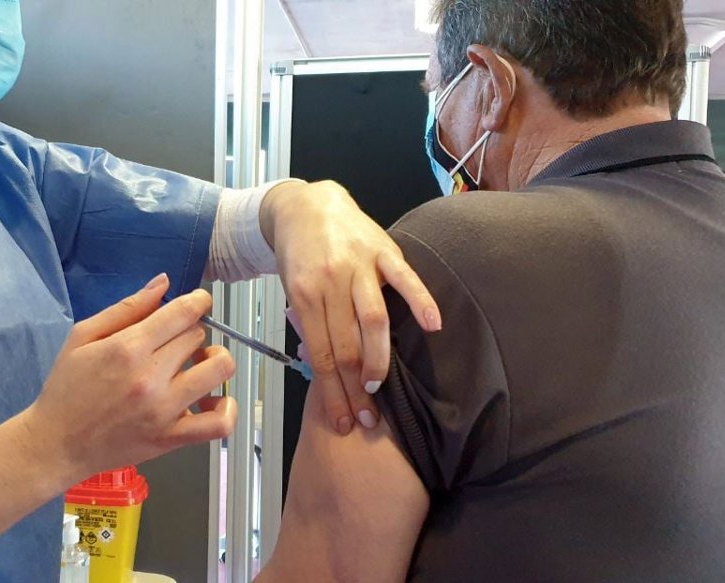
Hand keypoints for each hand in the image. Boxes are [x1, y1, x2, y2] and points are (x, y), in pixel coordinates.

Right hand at [23, 274, 237, 480]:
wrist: (57, 444)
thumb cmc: (66, 389)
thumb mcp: (83, 337)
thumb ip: (126, 308)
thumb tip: (163, 282)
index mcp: (127, 348)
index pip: (183, 313)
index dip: (198, 302)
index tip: (198, 303)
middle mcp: (150, 378)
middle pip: (198, 337)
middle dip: (191, 333)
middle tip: (175, 341)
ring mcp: (164, 410)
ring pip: (218, 370)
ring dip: (214, 360)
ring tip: (197, 364)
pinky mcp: (171, 438)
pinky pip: (218, 423)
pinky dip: (227, 408)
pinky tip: (213, 399)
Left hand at [261, 181, 441, 434]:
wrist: (306, 206)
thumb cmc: (299, 255)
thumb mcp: (290, 288)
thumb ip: (308, 321)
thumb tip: (324, 367)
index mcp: (304, 294)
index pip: (321, 354)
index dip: (333, 392)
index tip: (342, 421)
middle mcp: (331, 281)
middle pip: (346, 345)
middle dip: (355, 388)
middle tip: (366, 419)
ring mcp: (359, 265)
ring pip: (373, 320)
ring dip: (379, 358)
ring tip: (381, 388)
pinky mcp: (383, 249)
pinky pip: (405, 277)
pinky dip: (421, 300)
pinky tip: (434, 326)